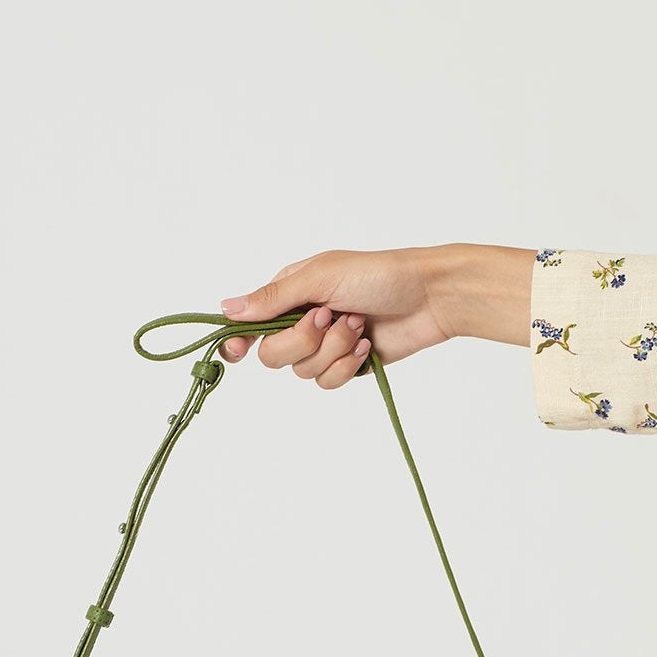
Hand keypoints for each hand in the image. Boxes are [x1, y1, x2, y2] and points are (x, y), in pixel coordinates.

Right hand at [218, 244, 534, 387]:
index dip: (239, 340)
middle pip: (273, 355)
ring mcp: (324, 346)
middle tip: (329, 316)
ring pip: (303, 372)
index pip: (249, 323)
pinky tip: (366, 345)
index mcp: (290, 294)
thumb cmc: (379, 274)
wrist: (429, 298)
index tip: (238, 351)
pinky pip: (328, 382)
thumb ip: (273, 297)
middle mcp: (301, 321)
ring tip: (358, 324)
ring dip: (333, 350)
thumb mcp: (321, 277)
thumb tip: (226, 309)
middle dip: (302, 342)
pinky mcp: (347, 366)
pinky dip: (347, 366)